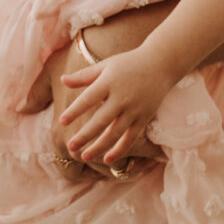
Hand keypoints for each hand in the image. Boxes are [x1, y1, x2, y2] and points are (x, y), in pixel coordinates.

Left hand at [58, 46, 177, 164]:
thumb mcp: (105, 66)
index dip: (75, 111)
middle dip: (85, 135)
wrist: (161, 64)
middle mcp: (122, 97)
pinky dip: (120, 150)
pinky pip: (130, 137)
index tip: (62, 121)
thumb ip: (84, 76)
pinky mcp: (143, 118)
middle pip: (100, 120)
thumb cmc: (128, 64)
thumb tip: (62, 80)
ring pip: (115, 133)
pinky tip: (107, 159)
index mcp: (109, 82)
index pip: (88, 99)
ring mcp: (134, 109)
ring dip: (99, 147)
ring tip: (84, 157)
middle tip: (70, 147)